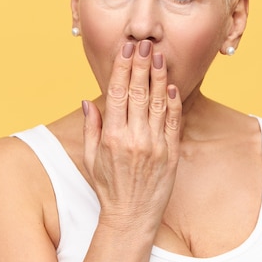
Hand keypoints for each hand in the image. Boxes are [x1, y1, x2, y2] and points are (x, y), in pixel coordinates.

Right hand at [82, 40, 181, 234]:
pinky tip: (172, 85)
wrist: (132, 217)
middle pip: (139, 92)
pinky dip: (173, 102)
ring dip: (159, 77)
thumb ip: (92, 127)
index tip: (126, 50)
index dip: (123, 68)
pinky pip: (173, 122)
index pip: (118, 93)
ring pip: (158, 103)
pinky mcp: (170, 153)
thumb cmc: (108, 188)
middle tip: (144, 45)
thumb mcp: (91, 158)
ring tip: (159, 56)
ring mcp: (155, 145)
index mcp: (112, 137)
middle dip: (141, 65)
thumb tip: (87, 100)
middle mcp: (134, 138)